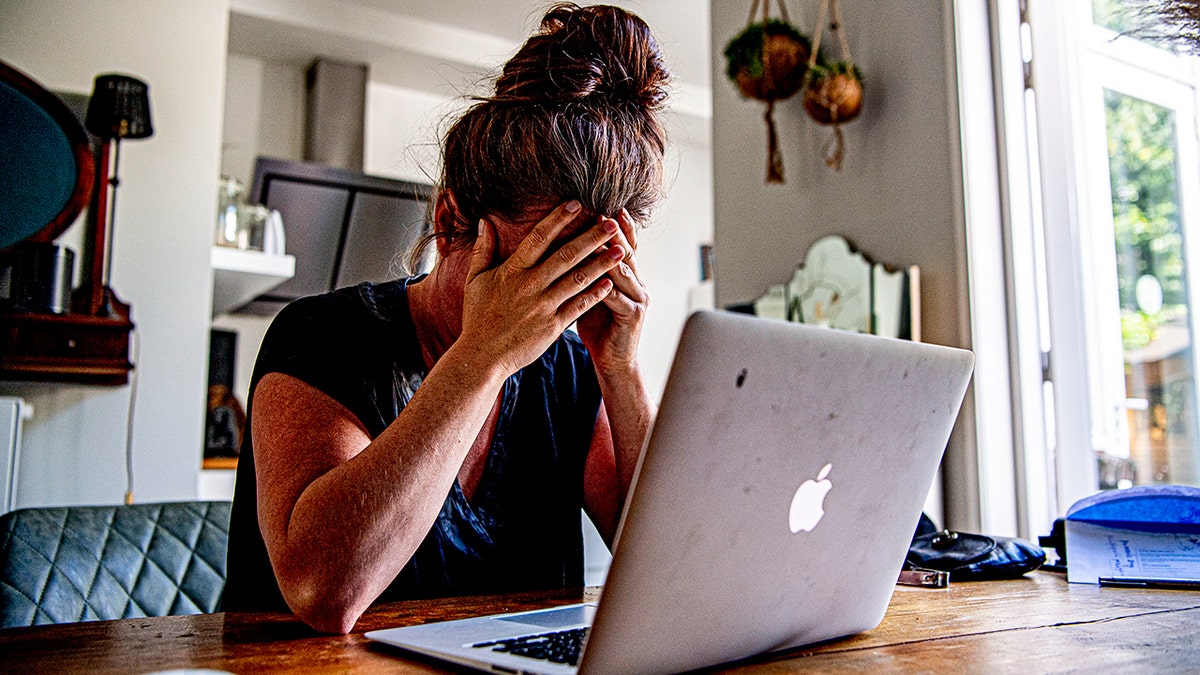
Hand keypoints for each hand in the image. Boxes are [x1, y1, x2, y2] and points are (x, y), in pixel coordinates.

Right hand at [457, 201, 625, 377]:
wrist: (482, 356)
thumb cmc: (478, 317)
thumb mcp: (474, 281)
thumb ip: (482, 250)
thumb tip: (486, 221)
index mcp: (512, 271)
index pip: (538, 237)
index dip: (558, 219)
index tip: (576, 203)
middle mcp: (530, 286)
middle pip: (566, 255)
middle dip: (591, 237)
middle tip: (611, 223)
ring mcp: (543, 307)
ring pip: (577, 279)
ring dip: (601, 263)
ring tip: (620, 250)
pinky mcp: (552, 327)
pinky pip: (578, 307)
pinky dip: (595, 294)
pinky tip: (610, 283)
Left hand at [576, 209, 649, 374]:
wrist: (613, 361)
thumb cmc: (598, 326)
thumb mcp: (591, 293)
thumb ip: (586, 270)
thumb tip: (566, 245)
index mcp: (625, 275)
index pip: (622, 244)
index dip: (617, 226)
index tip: (604, 205)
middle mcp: (636, 283)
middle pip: (626, 251)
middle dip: (615, 232)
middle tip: (603, 214)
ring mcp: (637, 298)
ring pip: (623, 271)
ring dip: (612, 255)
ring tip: (602, 238)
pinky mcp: (633, 315)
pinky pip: (618, 297)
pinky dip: (607, 286)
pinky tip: (598, 277)